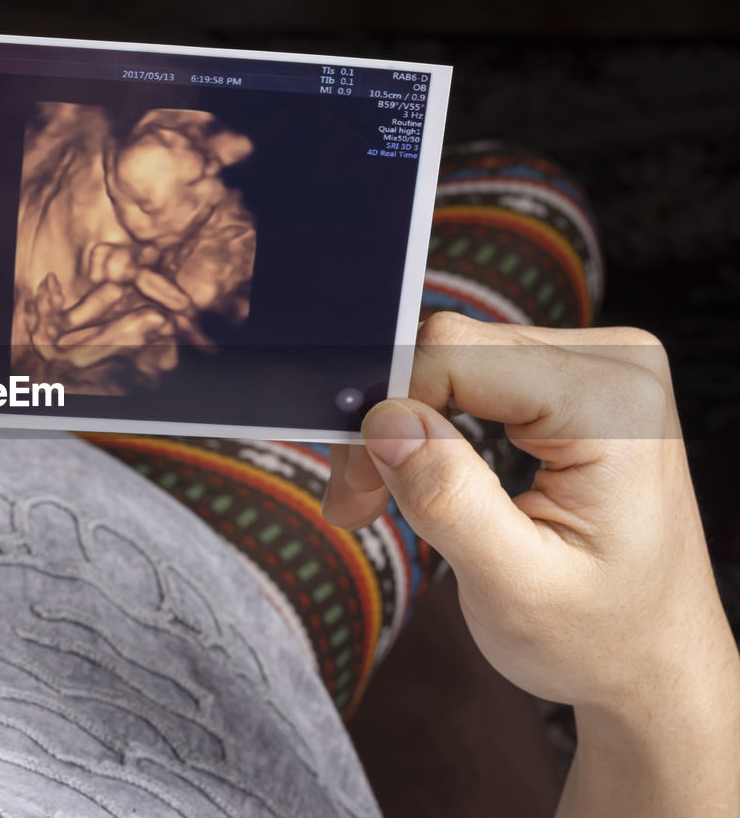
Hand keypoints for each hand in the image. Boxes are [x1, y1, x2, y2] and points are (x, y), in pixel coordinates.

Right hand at [323, 312, 739, 815]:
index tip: (359, 494)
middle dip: (388, 425)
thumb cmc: (599, 638)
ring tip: (384, 500)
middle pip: (448, 350)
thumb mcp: (513, 588)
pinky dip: (432, 424)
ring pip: (450, 358)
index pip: (453, 355)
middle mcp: (614, 364)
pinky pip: (472, 373)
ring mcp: (598, 365)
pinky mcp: (575, 380)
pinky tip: (424, 475)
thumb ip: (449, 499)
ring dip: (403, 428)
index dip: (388, 412)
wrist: (655, 664)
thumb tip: (384, 420)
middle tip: (360, 505)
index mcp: (612, 406)